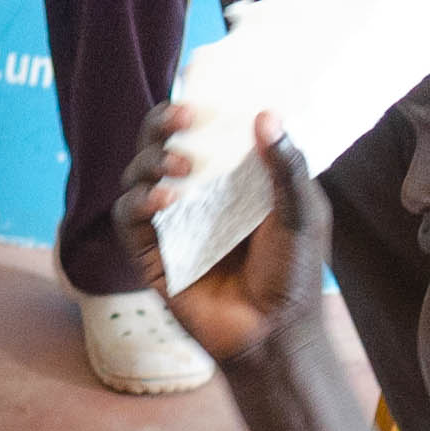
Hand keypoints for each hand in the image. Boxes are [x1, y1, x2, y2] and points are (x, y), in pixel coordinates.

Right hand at [109, 108, 326, 370]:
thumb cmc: (295, 275)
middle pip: (160, 144)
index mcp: (232, 179)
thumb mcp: (302, 213)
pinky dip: (139, 201)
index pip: (203, 132)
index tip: (203, 95)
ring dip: (153, 160)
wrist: (274, 335)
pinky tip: (163, 199)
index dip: (195, 108)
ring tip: (182, 169)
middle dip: (163, 124)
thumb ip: (287, 166)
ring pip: (137, 174)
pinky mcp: (151, 254)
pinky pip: (127, 216)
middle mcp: (197, 195)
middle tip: (184, 120)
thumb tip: (266, 116)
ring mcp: (170, 224)